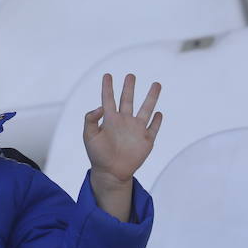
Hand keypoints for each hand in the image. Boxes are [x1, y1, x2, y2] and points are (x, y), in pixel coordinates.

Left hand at [83, 73, 161, 220]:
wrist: (111, 172)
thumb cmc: (97, 154)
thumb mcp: (88, 136)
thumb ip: (90, 120)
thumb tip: (100, 107)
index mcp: (109, 119)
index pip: (108, 99)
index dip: (107, 87)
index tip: (107, 75)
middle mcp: (124, 122)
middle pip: (127, 100)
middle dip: (129, 87)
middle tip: (130, 75)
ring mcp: (136, 130)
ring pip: (146, 109)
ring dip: (151, 97)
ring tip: (156, 84)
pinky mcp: (147, 140)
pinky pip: (154, 127)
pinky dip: (157, 120)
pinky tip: (159, 113)